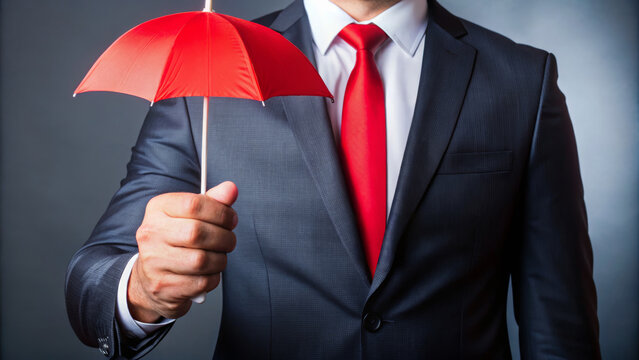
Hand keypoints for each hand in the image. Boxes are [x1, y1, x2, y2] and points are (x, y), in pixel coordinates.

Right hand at [127, 181, 238, 322]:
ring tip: (219, 256)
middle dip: (224, 238)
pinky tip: (208, 272)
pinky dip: (212, 277)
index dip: (221, 212)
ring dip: (220, 259)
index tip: (231, 220)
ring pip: (201, 260)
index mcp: (157, 209)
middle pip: (198, 233)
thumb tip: (231, 189)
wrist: (150, 278)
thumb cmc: (176, 241)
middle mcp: (151, 233)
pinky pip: (201, 282)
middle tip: (229, 241)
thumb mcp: (191, 215)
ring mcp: (154, 261)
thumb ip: (212, 201)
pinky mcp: (163, 286)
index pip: (194, 204)